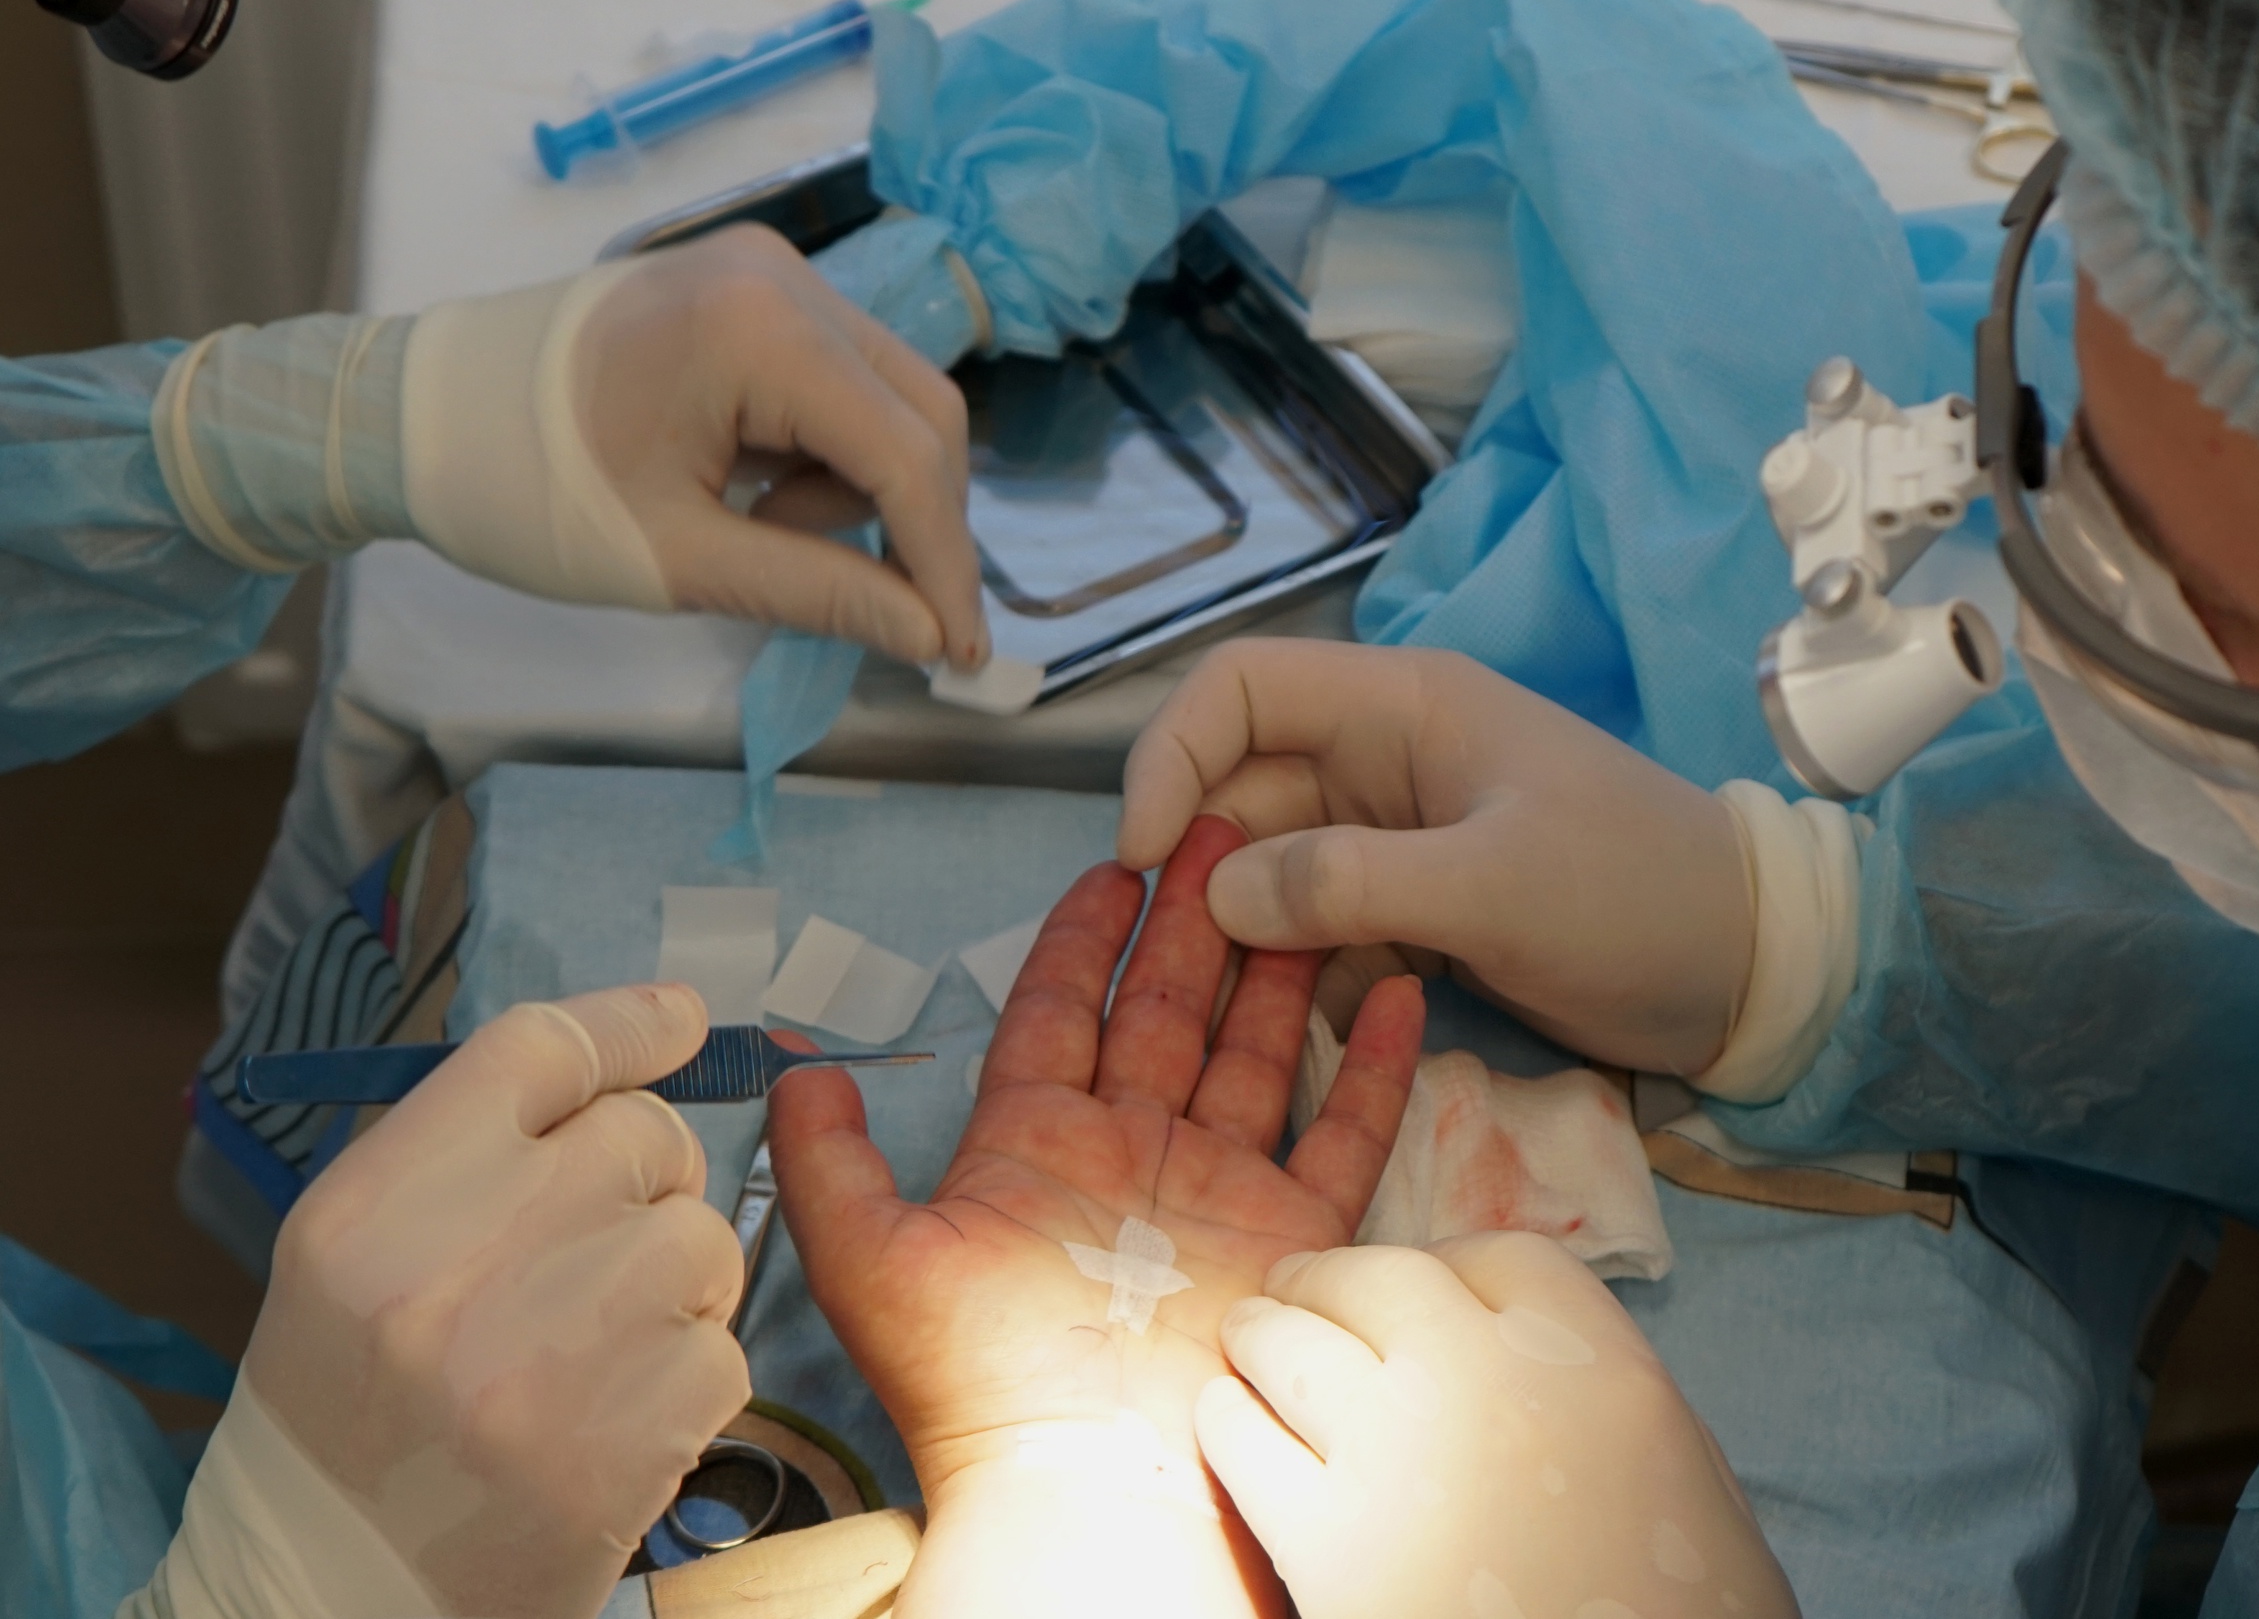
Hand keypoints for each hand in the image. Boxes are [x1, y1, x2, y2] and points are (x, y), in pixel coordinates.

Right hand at [149, 986, 749, 1618]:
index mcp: (375, 1205)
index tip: (682, 1020)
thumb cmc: (354, 1411)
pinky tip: (613, 1418)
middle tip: (595, 1250)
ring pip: (704, 1236)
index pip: (537, 1049)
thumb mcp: (358, 1257)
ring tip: (599, 1345)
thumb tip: (629, 1057)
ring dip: (679, 1282)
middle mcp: (460, 1260)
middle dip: (648, 1179)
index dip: (627, 1025)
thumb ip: (473, 1148)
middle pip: (643, 1134)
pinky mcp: (636, 1432)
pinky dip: (688, 1378)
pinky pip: (724, 1347)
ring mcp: (554, 1348)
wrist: (339, 1591)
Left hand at [405, 223, 989, 665]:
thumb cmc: (528, 488)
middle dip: (916, 522)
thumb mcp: (680, 561)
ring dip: (866, 485)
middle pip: (921, 413)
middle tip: (894, 613)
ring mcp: (770, 272)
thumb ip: (819, 592)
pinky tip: (762, 491)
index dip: (944, 561)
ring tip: (769, 532)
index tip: (960, 652)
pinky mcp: (753, 287)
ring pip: (892, 394)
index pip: (904, 455)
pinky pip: (842, 375)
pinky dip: (831, 449)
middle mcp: (784, 279)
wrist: (415, 411)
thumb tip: (929, 637)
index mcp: (759, 331)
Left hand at [770, 815, 1424, 1618]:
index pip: (1062, 1010)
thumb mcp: (875, 1262)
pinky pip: (1345, 1135)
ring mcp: (1218, 1192)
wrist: (1092, 1491)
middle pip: (1168, 1009)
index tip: (1115, 861)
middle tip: (1226, 828)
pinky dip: (1377, 1067)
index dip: (1085, 936)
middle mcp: (1131, 1153)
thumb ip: (829, 1164)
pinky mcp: (1294, 1238)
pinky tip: (1401, 991)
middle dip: (1194, 920)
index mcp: (1036, 1145)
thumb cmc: (980, 1388)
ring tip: (1310, 879)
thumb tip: (798, 1074)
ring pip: (1259, 1051)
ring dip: (1282, 966)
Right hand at [1117, 640, 1756, 1076]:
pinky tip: (1329, 1033)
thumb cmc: (1634, 897)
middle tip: (1192, 975)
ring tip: (1252, 1019)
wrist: (1751, 968)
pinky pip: (1321, 930)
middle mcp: (1384, 759)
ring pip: (1273, 874)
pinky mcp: (1418, 908)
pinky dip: (1309, 979)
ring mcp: (1400, 836)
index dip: (1170, 760)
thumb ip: (1348, 882)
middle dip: (1206, 878)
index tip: (1142, 863)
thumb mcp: (1493, 886)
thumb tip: (1216, 889)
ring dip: (1253, 942)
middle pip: (1239, 794)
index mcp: (1401, 706)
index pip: (1237, 690)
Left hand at [1196, 1234, 1799, 1618]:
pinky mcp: (1325, 1544)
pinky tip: (1234, 1423)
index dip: (1455, 1269)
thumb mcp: (1698, 1489)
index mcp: (1602, 1370)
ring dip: (1266, 1333)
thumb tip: (1557, 1362)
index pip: (1505, 1260)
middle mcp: (1491, 1386)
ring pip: (1295, 1343)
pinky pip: (1243, 1437)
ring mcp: (1397, 1457)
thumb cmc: (1686, 1618)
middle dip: (1336, 1281)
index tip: (1429, 1295)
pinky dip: (1231, 1418)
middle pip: (1384, 1280)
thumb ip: (1622, 1403)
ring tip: (1249, 1337)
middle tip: (1303, 1292)